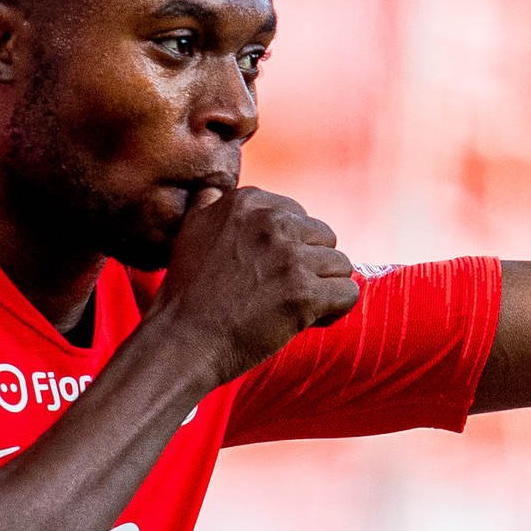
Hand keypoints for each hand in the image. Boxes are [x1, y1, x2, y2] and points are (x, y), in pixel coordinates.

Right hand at [150, 185, 359, 385]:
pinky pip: (347, 293)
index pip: (299, 216)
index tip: (268, 270)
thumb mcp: (191, 229)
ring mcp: (290, 257)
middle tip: (284, 292)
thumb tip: (216, 189)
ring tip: (297, 308)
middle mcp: (272, 222)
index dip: (291, 248)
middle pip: (325, 237)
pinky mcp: (304, 293)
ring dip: (324, 288)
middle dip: (312, 266)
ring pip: (340, 265)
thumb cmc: (188, 293)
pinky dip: (335, 310)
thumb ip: (211, 203)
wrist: (182, 341)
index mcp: (248, 202)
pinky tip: (311, 320)